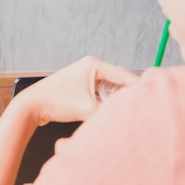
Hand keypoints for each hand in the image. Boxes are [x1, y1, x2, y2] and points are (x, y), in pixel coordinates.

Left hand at [12, 56, 139, 125]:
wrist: (31, 106)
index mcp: (94, 65)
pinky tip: (112, 114)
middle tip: (143, 107)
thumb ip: (110, 113)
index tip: (153, 97)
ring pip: (110, 89)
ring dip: (117, 101)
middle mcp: (91, 67)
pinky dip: (107, 103)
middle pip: (119, 81)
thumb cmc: (56, 102)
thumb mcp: (87, 109)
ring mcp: (85, 77)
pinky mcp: (80, 87)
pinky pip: (100, 94)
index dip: (139, 87)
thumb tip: (128, 119)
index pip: (125, 75)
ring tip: (130, 112)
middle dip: (129, 95)